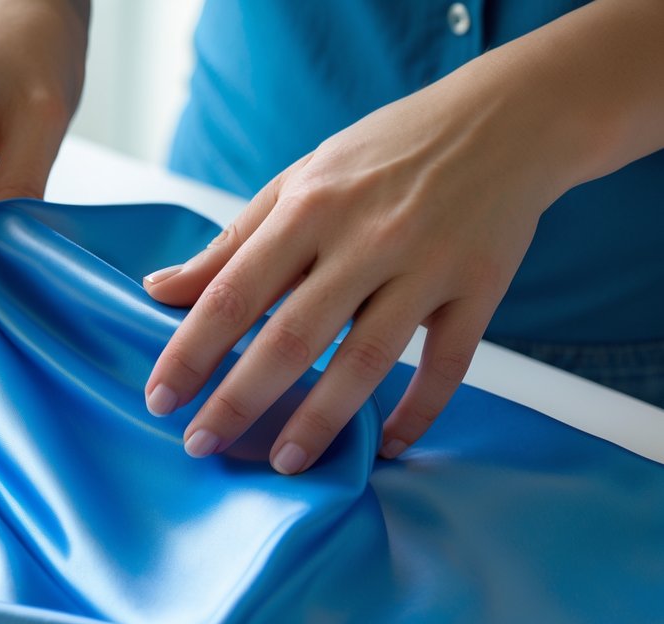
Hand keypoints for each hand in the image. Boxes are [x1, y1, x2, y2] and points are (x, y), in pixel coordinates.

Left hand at [142, 64, 565, 473]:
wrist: (505, 119)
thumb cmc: (384, 153)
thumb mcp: (299, 180)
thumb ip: (231, 242)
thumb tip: (159, 289)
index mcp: (308, 208)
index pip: (234, 291)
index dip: (191, 350)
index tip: (159, 398)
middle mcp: (364, 239)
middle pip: (291, 336)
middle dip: (240, 399)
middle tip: (201, 444)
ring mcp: (426, 265)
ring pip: (366, 359)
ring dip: (321, 418)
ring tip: (285, 462)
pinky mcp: (481, 287)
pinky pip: (448, 364)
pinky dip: (419, 411)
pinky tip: (388, 446)